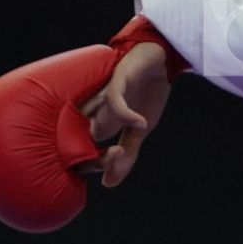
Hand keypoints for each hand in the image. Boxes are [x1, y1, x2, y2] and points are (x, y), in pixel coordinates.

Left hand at [79, 41, 172, 186]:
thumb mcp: (139, 131)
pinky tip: (141, 123)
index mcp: (96, 123)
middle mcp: (94, 110)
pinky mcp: (116, 80)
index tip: (109, 172)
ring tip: (120, 152)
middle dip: (93, 157)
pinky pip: (114, 100)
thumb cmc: (146, 93)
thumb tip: (108, 184)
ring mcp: (102, 95)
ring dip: (104, 136)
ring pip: (93, 121)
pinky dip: (125, 114)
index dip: (91, 165)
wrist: (161, 59)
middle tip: (115, 163)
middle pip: (81, 138)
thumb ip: (126, 155)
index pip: (81, 149)